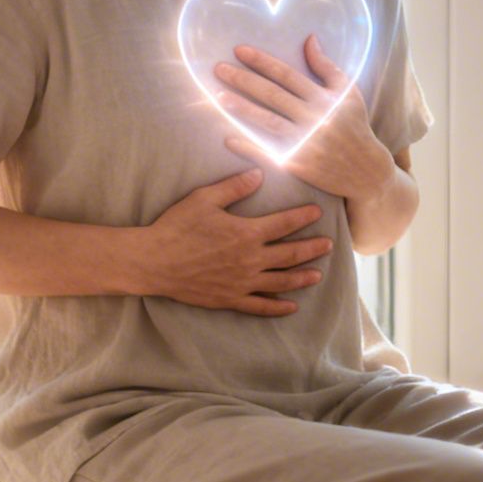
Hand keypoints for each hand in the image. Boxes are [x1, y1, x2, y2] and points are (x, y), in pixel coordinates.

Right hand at [136, 168, 330, 316]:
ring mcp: (241, 282)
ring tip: (318, 275)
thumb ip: (234, 187)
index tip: (317, 213)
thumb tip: (258, 174)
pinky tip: (292, 307)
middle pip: (290, 254)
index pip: (284, 224)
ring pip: (281, 282)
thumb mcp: (204, 199)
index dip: (303, 217)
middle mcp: (250, 260)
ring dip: (302, 277)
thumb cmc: (177, 227)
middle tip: (329, 245)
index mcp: (246, 233)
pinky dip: (278, 307)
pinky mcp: (229, 299)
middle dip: (312, 248)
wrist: (153, 262)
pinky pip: (260, 307)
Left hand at [214, 35, 394, 201]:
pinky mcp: (298, 164)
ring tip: (218, 97)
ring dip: (242, 109)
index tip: (239, 50)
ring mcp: (304, 142)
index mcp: (324, 98)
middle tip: (219, 69)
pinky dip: (248, 146)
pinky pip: (268, 152)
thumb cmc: (355, 125)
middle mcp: (314, 118)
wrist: (365, 170)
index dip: (262, 62)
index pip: (287, 75)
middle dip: (244, 80)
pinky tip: (229, 137)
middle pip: (272, 95)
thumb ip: (327, 66)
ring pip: (267, 122)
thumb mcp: (348, 93)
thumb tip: (309, 39)